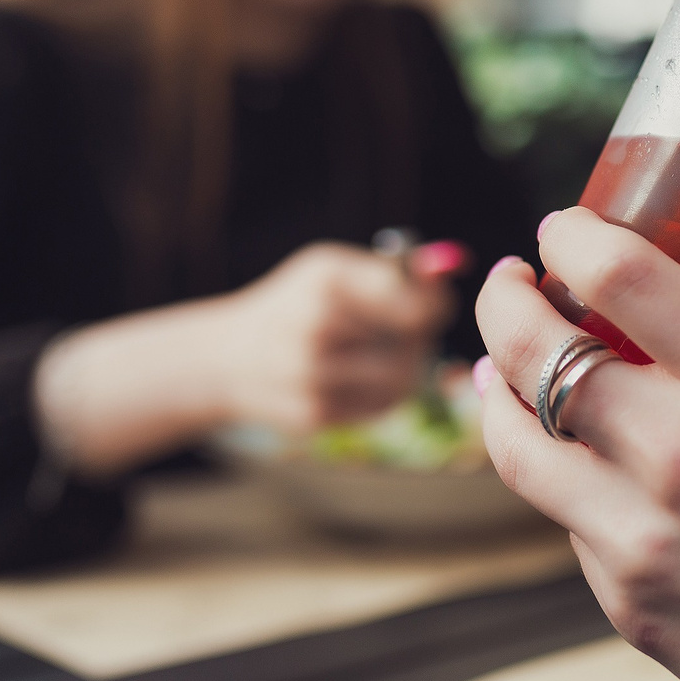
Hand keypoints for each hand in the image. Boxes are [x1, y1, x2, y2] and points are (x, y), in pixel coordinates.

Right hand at [212, 241, 453, 432]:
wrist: (226, 358)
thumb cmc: (296, 305)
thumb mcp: (331, 270)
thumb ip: (392, 271)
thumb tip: (453, 266)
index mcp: (326, 280)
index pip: (411, 298)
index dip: (434, 305)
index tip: (433, 307)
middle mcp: (316, 326)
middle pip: (413, 341)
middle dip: (420, 338)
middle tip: (411, 333)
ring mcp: (312, 375)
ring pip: (403, 378)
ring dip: (407, 368)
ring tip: (389, 354)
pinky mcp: (314, 414)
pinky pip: (382, 406)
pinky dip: (385, 393)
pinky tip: (363, 378)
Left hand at [475, 209, 679, 680]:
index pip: (619, 274)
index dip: (571, 235)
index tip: (563, 228)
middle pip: (537, 347)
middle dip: (507, 299)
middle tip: (515, 281)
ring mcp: (643, 529)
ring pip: (516, 438)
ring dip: (496, 388)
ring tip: (499, 365)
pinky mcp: (627, 597)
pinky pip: (566, 517)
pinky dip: (560, 476)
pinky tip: (575, 460)